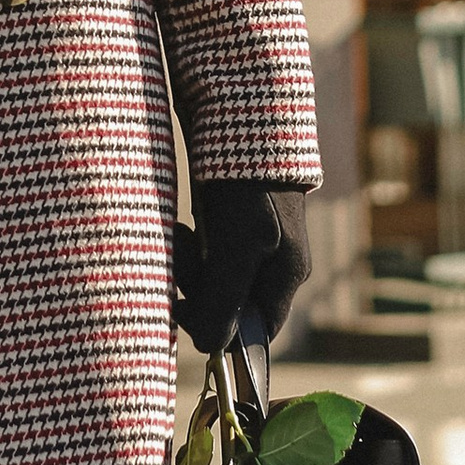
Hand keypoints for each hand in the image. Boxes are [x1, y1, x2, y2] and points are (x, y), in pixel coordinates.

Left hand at [174, 181, 311, 352]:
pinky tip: (180, 226)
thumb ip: (225, 301)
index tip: (184, 310)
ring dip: (186, 264)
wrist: (243, 117)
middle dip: (195, 287)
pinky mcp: (229, 221)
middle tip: (180, 253)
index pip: (253, 333)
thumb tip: (208, 347)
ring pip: (209, 278)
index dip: (218, 331)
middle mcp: (271, 265)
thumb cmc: (248, 186)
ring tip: (179, 233)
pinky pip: (201, 253)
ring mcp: (250, 243)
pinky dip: (185, 244)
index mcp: (285, 277)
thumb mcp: (240, 248)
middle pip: (225, 305)